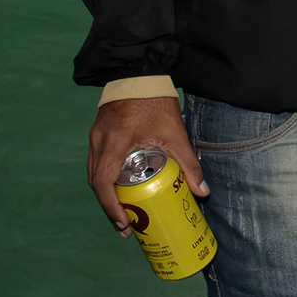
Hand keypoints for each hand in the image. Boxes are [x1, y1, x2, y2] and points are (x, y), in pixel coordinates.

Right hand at [87, 95, 207, 235]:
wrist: (139, 72)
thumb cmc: (155, 101)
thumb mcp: (175, 134)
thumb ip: (188, 163)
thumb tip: (202, 191)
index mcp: (114, 144)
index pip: (104, 184)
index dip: (111, 208)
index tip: (124, 224)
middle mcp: (99, 143)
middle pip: (96, 184)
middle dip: (109, 206)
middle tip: (126, 224)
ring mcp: (95, 137)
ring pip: (94, 173)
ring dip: (106, 193)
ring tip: (124, 209)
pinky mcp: (98, 132)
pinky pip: (96, 161)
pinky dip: (105, 177)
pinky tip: (120, 183)